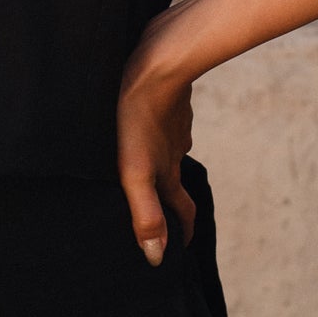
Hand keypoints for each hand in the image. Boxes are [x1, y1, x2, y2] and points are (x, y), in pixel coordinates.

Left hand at [116, 9, 197, 265]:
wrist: (160, 59)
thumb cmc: (140, 114)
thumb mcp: (136, 170)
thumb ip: (145, 211)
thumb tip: (155, 257)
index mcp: (167, 171)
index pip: (180, 211)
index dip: (180, 233)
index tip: (178, 251)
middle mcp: (174, 150)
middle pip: (174, 182)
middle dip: (168, 201)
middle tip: (157, 211)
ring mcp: (172, 124)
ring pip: (169, 151)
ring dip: (160, 164)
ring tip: (142, 167)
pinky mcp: (167, 100)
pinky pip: (163, 124)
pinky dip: (155, 134)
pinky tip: (139, 125)